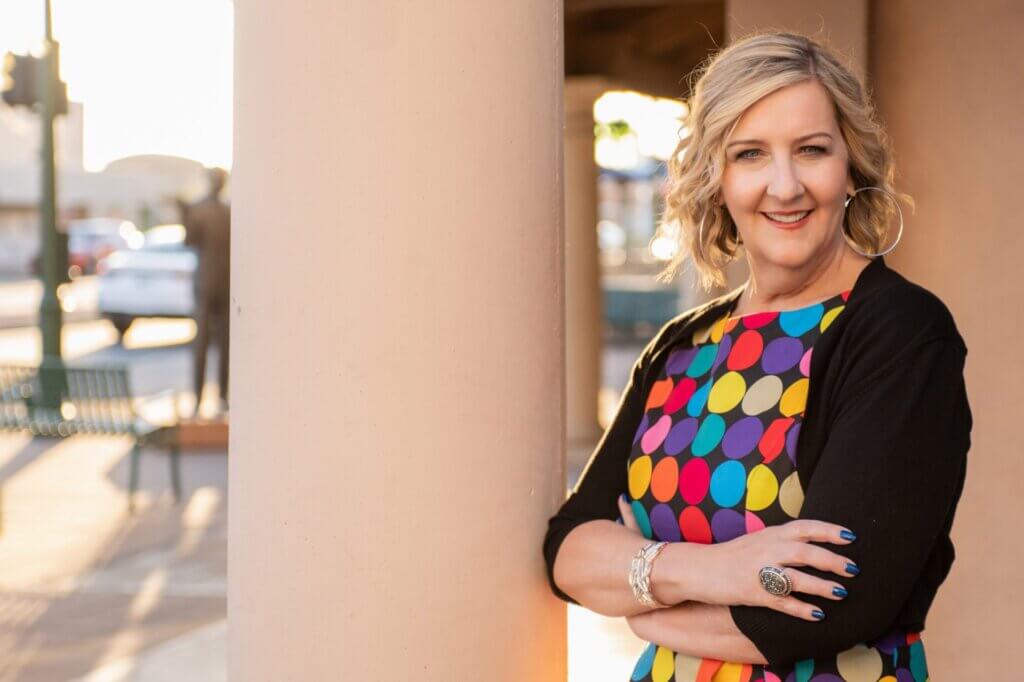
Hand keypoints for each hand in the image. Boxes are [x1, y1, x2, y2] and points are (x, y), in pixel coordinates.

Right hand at [617, 494, 856, 622]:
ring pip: (797, 577)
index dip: (829, 530)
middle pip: (805, 551)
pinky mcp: (751, 593)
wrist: (696, 568)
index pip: (805, 527)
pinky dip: (802, 608)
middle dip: (832, 560)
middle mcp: (766, 549)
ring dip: (822, 585)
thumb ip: (782, 542)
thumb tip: (813, 546)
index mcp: (769, 534)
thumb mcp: (757, 542)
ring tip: (842, 592)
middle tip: (854, 569)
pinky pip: (782, 602)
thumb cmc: (730, 557)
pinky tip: (818, 615)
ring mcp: (758, 572)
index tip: (851, 536)